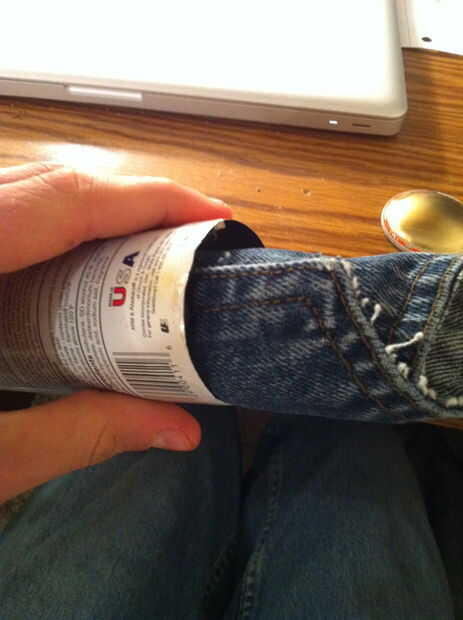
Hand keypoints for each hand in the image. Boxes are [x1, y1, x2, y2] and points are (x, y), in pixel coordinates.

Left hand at [0, 162, 230, 502]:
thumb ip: (80, 435)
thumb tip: (180, 431)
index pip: (62, 201)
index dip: (148, 199)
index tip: (211, 213)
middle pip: (44, 181)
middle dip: (129, 201)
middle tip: (188, 237)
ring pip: (16, 190)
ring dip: (91, 210)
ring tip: (147, 246)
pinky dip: (50, 226)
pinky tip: (78, 261)